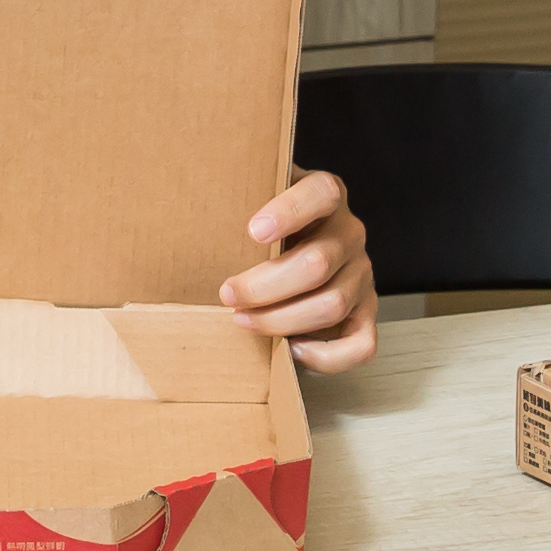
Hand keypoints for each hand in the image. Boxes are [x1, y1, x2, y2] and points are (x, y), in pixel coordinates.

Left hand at [220, 168, 376, 370]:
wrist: (292, 249)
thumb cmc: (262, 230)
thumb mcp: (253, 202)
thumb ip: (236, 201)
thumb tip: (185, 214)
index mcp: (326, 196)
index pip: (322, 194)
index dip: (290, 212)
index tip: (253, 231)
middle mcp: (349, 233)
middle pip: (317, 263)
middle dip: (264, 286)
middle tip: (228, 294)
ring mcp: (361, 274)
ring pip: (333, 304)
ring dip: (281, 320)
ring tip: (244, 321)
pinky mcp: (365, 313)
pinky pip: (361, 345)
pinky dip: (326, 355)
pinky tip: (291, 348)